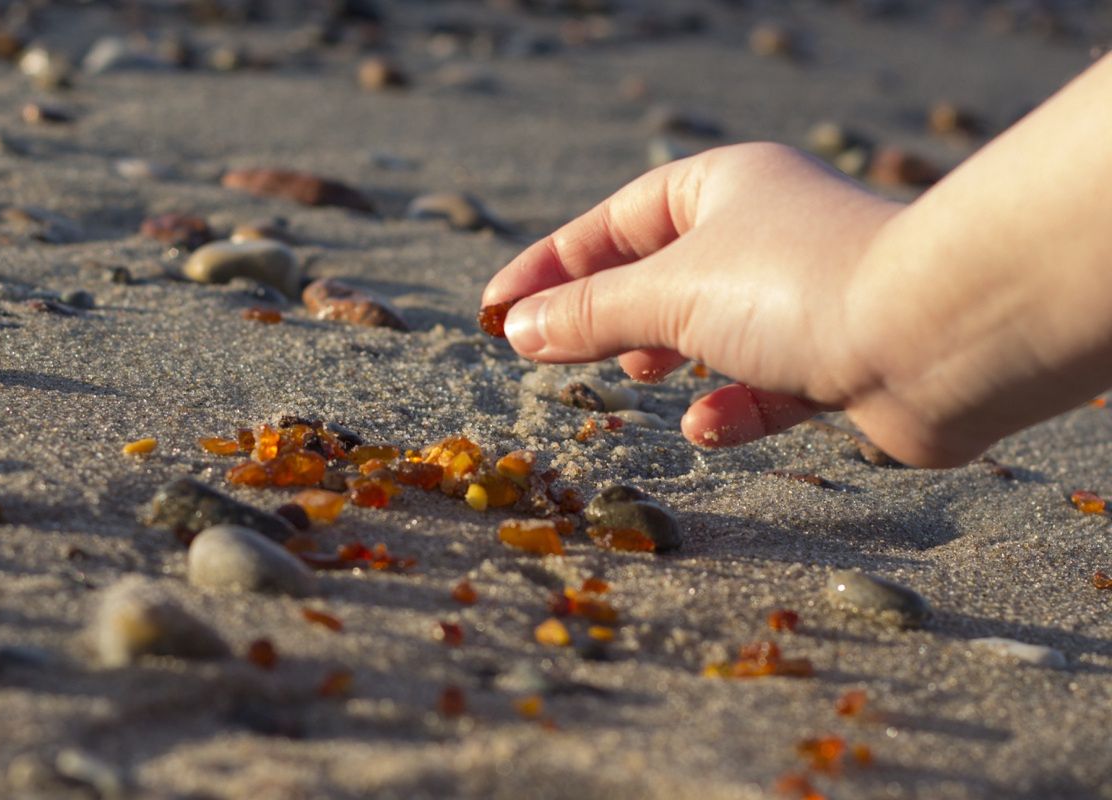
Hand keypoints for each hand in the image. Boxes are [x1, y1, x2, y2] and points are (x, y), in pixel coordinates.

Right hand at [482, 143, 906, 457]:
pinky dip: (732, 407)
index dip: (548, 266)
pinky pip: (767, 385)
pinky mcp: (837, 361)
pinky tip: (707, 427)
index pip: (614, 224)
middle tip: (551, 350)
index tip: (493, 309)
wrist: (938, 337)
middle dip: (607, 314)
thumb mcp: (669, 293)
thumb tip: (517, 331)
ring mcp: (803, 299)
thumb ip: (587, 313)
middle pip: (660, 274)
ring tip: (632, 377)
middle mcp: (766, 235)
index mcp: (724, 189)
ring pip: (712, 329)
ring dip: (668, 356)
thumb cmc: (796, 288)